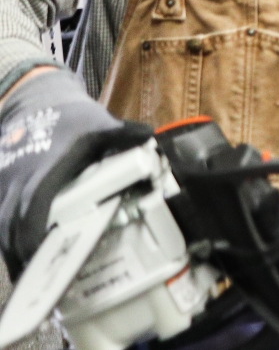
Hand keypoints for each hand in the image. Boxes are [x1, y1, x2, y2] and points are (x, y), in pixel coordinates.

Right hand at [0, 69, 152, 275]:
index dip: (32, 241)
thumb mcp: (98, 125)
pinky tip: (25, 262)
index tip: (40, 264)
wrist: (32, 100)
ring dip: (17, 255)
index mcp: (40, 176)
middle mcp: (15, 187)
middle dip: (24, 261)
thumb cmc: (68, 118)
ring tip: (34, 285)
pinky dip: (12, 242)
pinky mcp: (1, 193)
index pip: (30, 215)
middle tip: (41, 291)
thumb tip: (150, 139)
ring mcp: (3, 191)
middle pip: (11, 233)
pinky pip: (1, 224)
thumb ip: (123, 136)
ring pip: (3, 231)